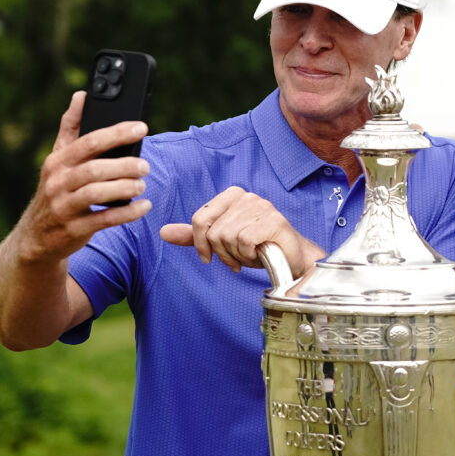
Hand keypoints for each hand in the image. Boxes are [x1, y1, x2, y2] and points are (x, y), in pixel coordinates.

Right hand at [14, 91, 151, 263]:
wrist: (36, 237)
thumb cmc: (56, 191)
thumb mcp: (58, 159)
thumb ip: (71, 127)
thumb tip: (82, 95)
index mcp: (57, 161)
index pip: (89, 141)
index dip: (117, 133)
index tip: (141, 127)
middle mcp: (58, 182)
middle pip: (94, 168)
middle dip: (123, 165)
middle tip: (145, 165)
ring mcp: (63, 207)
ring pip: (96, 193)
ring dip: (124, 188)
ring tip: (142, 185)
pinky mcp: (73, 229)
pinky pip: (103, 220)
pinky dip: (126, 213)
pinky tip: (143, 207)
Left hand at [159, 186, 325, 274]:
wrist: (290, 259)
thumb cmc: (257, 248)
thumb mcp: (222, 242)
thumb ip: (195, 236)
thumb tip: (163, 232)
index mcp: (232, 195)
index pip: (199, 219)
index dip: (201, 244)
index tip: (210, 257)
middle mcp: (246, 196)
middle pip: (213, 232)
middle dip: (222, 253)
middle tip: (237, 258)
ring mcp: (261, 206)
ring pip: (228, 237)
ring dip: (237, 256)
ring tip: (250, 255)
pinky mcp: (274, 221)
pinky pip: (244, 241)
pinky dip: (249, 255)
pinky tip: (259, 255)